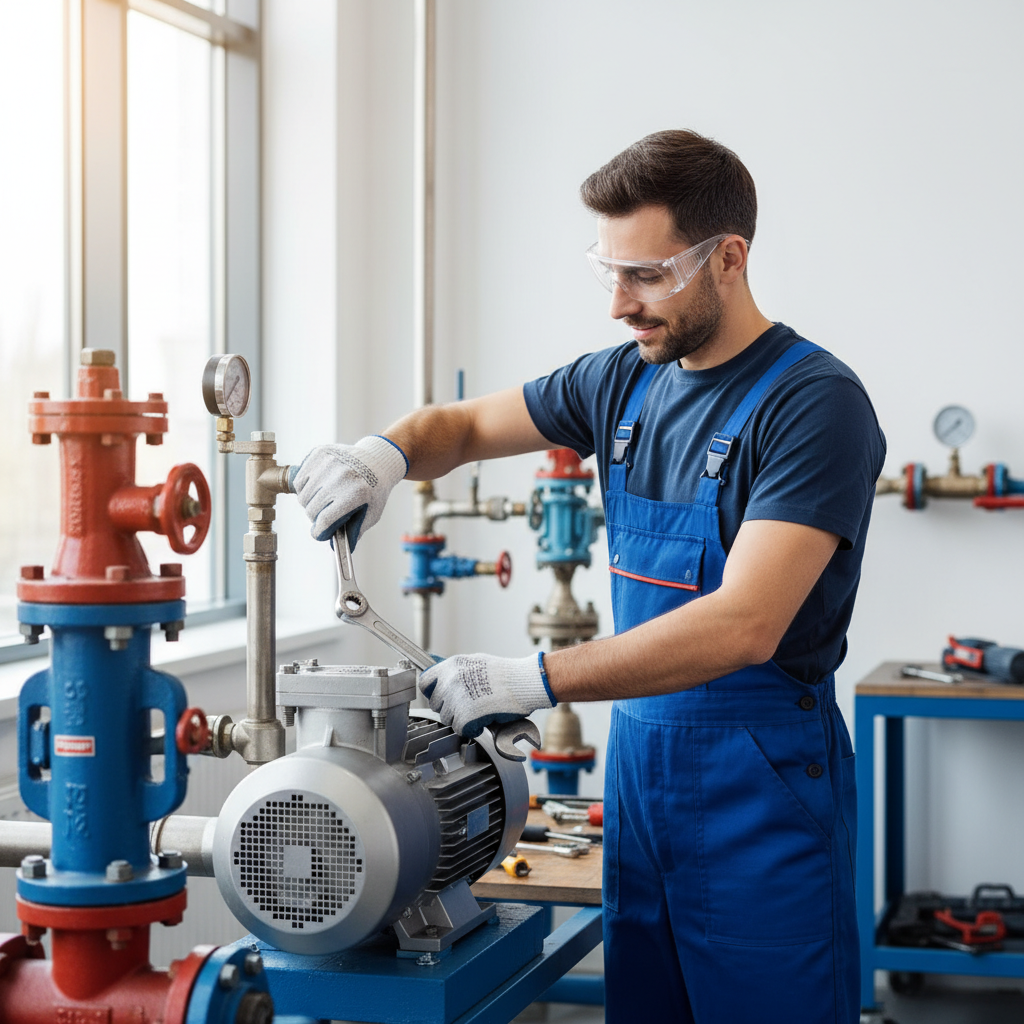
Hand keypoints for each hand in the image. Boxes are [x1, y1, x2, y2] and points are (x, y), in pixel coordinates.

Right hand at [289, 435, 407, 544]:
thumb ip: (355, 531)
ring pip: (302, 496)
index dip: (320, 532)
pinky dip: (304, 487)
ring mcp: (329, 463)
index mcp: (355, 494)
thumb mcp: (371, 513)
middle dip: (316, 517)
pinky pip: (300, 480)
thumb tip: (339, 550)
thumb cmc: (374, 490)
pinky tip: (318, 487)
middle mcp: (341, 477)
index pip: (325, 520)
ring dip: (309, 503)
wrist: (377, 459)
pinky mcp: (319, 454)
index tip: (320, 533)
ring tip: (323, 500)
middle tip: (325, 514)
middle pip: (311, 509)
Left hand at [419, 652, 555, 737]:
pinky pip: (461, 729)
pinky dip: (472, 729)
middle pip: (436, 704)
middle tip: (467, 705)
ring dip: (461, 719)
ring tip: (479, 711)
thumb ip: (455, 669)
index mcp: (451, 666)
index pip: (425, 682)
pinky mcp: (466, 715)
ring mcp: (457, 698)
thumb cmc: (505, 673)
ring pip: (448, 718)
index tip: (440, 697)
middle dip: (449, 708)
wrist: (524, 682)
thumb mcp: (474, 662)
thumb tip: (439, 671)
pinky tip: (483, 720)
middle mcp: (450, 681)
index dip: (432, 692)